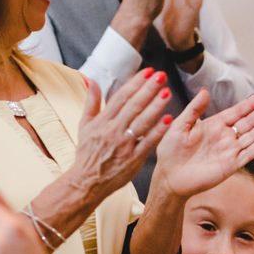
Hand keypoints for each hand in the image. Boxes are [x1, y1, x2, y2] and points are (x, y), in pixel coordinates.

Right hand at [66, 68, 171, 202]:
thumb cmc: (87, 153)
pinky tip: (168, 120)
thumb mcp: (84, 125)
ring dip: (155, 107)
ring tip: (167, 93)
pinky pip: (147, 143)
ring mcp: (124, 145)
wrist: (87, 182)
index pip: (121, 97)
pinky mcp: (133, 159)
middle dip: (148, 89)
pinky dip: (157, 132)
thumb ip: (91, 102)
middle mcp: (113, 131)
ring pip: (142, 122)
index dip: (135, 83)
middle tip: (161, 76)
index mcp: (102, 121)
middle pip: (133, 106)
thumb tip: (91, 80)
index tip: (148, 71)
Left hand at [152, 91, 253, 200]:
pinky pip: (248, 154)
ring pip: (253, 136)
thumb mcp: (180, 125)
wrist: (169, 176)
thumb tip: (205, 91)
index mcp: (215, 125)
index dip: (252, 103)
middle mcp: (225, 137)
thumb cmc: (171, 151)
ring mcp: (229, 151)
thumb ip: (194, 109)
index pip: (238, 111)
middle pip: (250, 121)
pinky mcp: (230, 165)